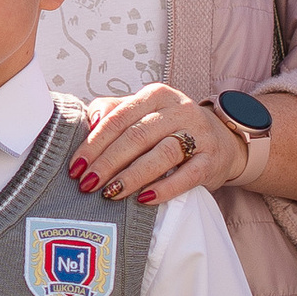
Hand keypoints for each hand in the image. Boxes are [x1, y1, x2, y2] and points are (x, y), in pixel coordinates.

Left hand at [73, 86, 246, 207]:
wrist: (221, 140)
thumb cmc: (170, 128)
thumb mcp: (143, 112)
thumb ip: (113, 112)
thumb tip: (89, 124)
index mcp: (156, 95)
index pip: (118, 118)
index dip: (94, 144)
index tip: (75, 166)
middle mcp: (178, 110)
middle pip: (136, 136)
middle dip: (108, 162)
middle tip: (87, 184)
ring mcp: (198, 134)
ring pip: (161, 154)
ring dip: (132, 176)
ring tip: (110, 193)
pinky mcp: (211, 159)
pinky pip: (186, 176)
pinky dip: (164, 189)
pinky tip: (144, 200)